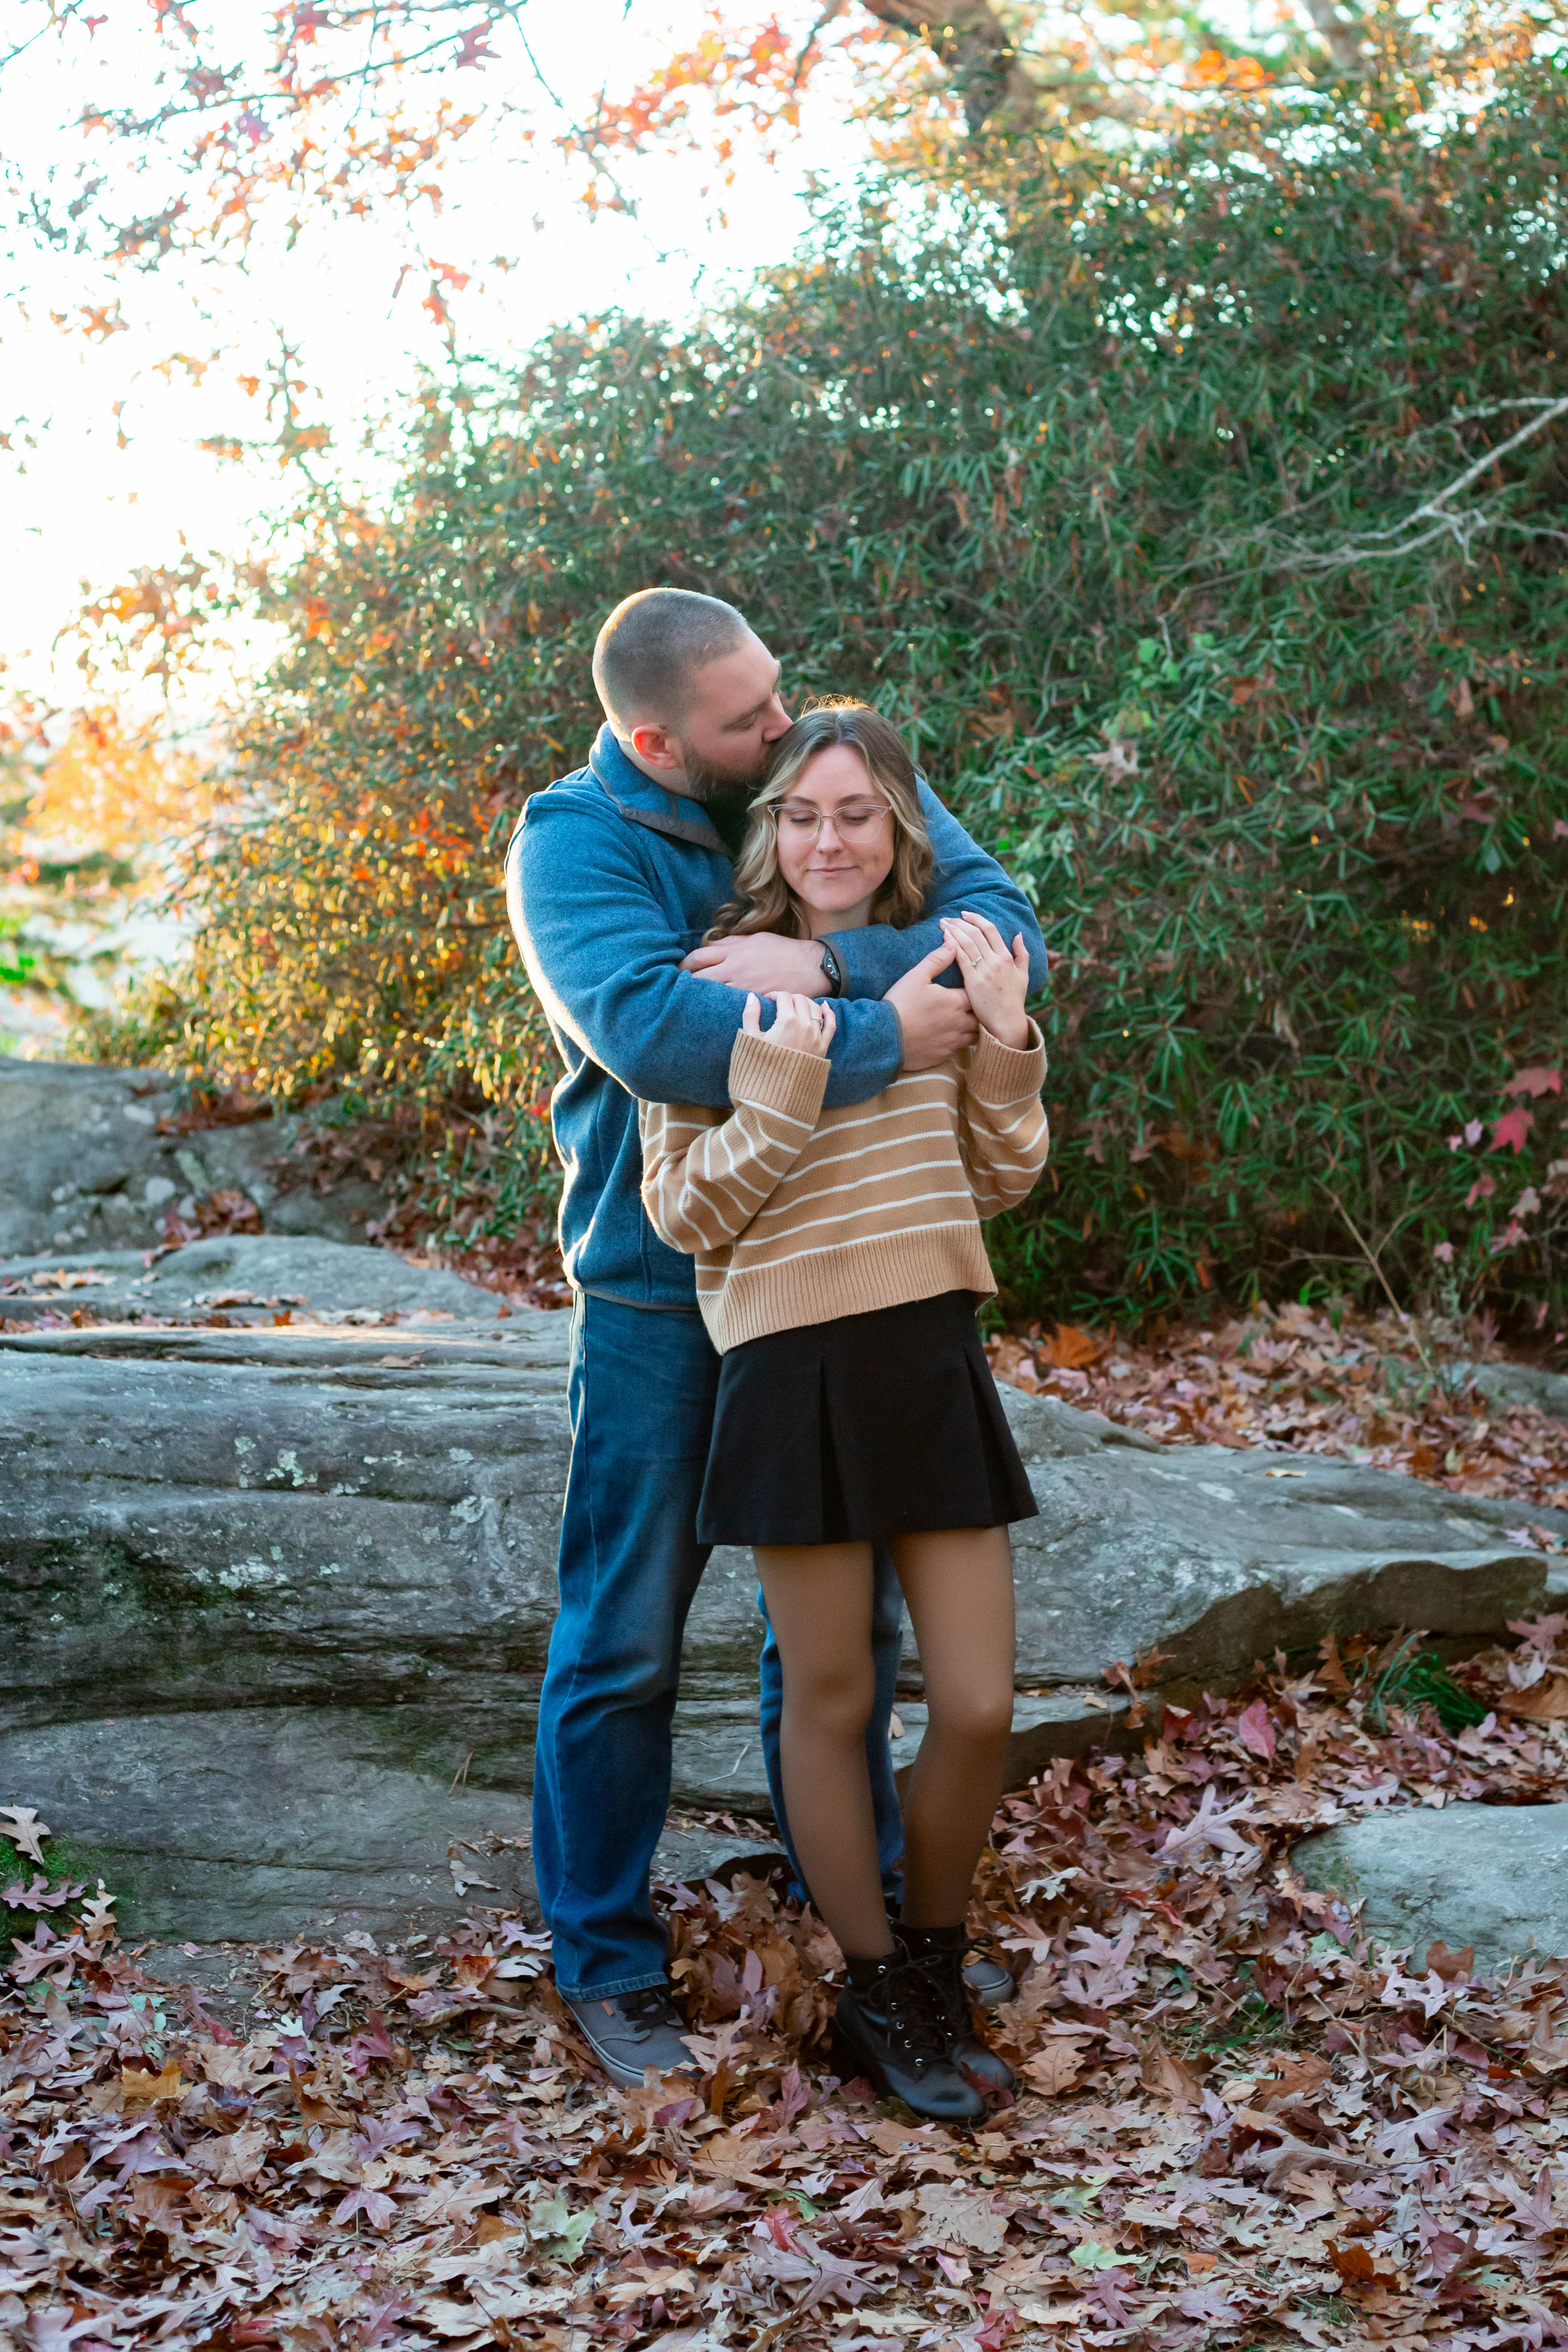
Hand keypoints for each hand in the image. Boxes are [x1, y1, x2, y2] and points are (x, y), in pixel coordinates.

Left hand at [684, 932, 827, 994]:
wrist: (810, 967)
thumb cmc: (783, 950)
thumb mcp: (756, 938)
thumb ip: (731, 943)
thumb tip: (710, 944)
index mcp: (734, 952)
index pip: (699, 957)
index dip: (684, 964)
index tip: (679, 969)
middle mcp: (735, 969)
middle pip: (700, 978)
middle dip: (685, 983)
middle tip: (677, 989)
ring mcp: (744, 987)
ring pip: (712, 994)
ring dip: (700, 997)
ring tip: (691, 1002)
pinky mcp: (754, 1001)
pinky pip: (729, 1005)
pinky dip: (719, 1007)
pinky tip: (714, 1010)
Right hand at [742, 990, 835, 1059]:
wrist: (776, 1092)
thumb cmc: (760, 1066)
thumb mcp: (751, 1039)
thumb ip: (750, 1015)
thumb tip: (752, 996)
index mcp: (787, 1021)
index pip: (784, 997)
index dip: (774, 994)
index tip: (768, 999)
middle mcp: (805, 1026)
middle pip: (800, 1000)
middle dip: (789, 997)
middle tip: (780, 1003)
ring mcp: (816, 1036)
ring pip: (816, 1008)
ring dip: (805, 1003)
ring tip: (796, 1005)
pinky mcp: (823, 1047)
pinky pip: (830, 1024)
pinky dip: (828, 1013)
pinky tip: (824, 1006)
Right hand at [885, 941, 979, 1070]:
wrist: (884, 1038)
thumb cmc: (900, 1004)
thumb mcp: (916, 976)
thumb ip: (937, 959)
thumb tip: (952, 942)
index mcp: (955, 1002)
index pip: (977, 993)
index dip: (976, 990)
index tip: (972, 987)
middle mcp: (959, 1023)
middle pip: (981, 1017)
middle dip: (980, 1011)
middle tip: (975, 1006)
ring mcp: (952, 1042)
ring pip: (974, 1036)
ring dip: (973, 1029)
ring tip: (967, 1023)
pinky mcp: (943, 1055)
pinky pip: (959, 1050)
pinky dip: (959, 1043)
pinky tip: (951, 1037)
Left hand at [939, 913, 1030, 1048]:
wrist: (1006, 1023)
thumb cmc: (1014, 1000)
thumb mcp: (1024, 975)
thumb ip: (1022, 953)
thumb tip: (1018, 934)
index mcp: (1007, 957)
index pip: (990, 929)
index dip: (976, 919)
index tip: (965, 914)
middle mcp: (996, 961)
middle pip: (976, 933)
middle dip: (960, 922)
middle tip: (948, 917)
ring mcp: (984, 971)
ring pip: (967, 942)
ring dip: (953, 930)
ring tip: (942, 924)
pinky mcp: (973, 982)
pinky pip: (961, 958)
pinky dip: (952, 945)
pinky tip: (944, 938)